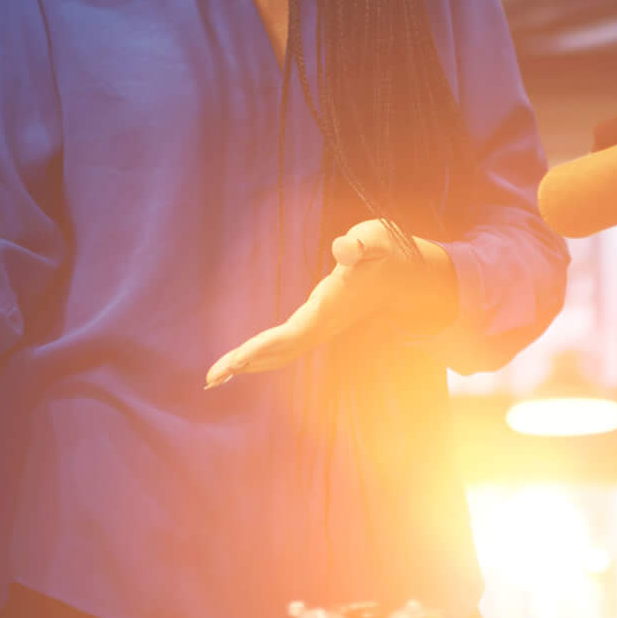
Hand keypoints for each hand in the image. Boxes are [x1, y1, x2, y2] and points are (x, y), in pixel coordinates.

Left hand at [205, 219, 452, 387]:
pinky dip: (261, 355)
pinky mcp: (318, 326)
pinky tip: (240, 362)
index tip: (236, 360)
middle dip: (246, 362)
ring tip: (214, 377)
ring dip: (249, 364)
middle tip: (210, 377)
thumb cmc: (385, 253)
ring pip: (281, 353)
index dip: (264, 347)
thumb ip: (360, 245)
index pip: (293, 333)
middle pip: (280, 351)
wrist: (406, 276)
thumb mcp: (375, 240)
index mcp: (331, 307)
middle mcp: (324, 324)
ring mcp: (321, 328)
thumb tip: (344, 247)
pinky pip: (286, 346)